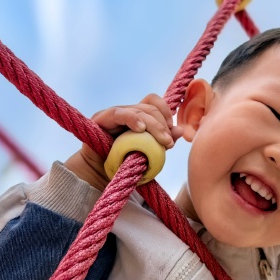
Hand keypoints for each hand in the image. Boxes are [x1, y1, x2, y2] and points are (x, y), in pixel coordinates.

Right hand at [65, 94, 183, 189]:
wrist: (99, 176)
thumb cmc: (125, 166)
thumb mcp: (149, 154)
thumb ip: (163, 141)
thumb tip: (180, 130)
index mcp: (137, 117)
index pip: (153, 103)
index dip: (165, 112)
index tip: (173, 131)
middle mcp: (126, 112)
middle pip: (149, 107)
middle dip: (162, 124)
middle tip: (168, 142)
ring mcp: (113, 114)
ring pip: (138, 110)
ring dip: (154, 125)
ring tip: (162, 141)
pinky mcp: (101, 119)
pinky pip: (119, 114)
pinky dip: (133, 119)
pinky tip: (141, 129)